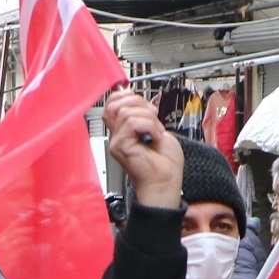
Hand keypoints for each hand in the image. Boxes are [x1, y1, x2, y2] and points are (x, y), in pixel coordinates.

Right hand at [103, 91, 182, 209]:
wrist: (166, 182)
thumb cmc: (164, 163)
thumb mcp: (156, 129)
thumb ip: (144, 114)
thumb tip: (140, 100)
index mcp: (123, 130)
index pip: (112, 102)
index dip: (128, 96)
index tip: (146, 106)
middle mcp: (116, 135)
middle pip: (115, 103)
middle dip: (140, 103)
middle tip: (154, 118)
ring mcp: (116, 141)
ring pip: (126, 112)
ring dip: (149, 118)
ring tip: (157, 132)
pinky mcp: (120, 147)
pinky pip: (133, 123)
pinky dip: (150, 126)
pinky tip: (155, 138)